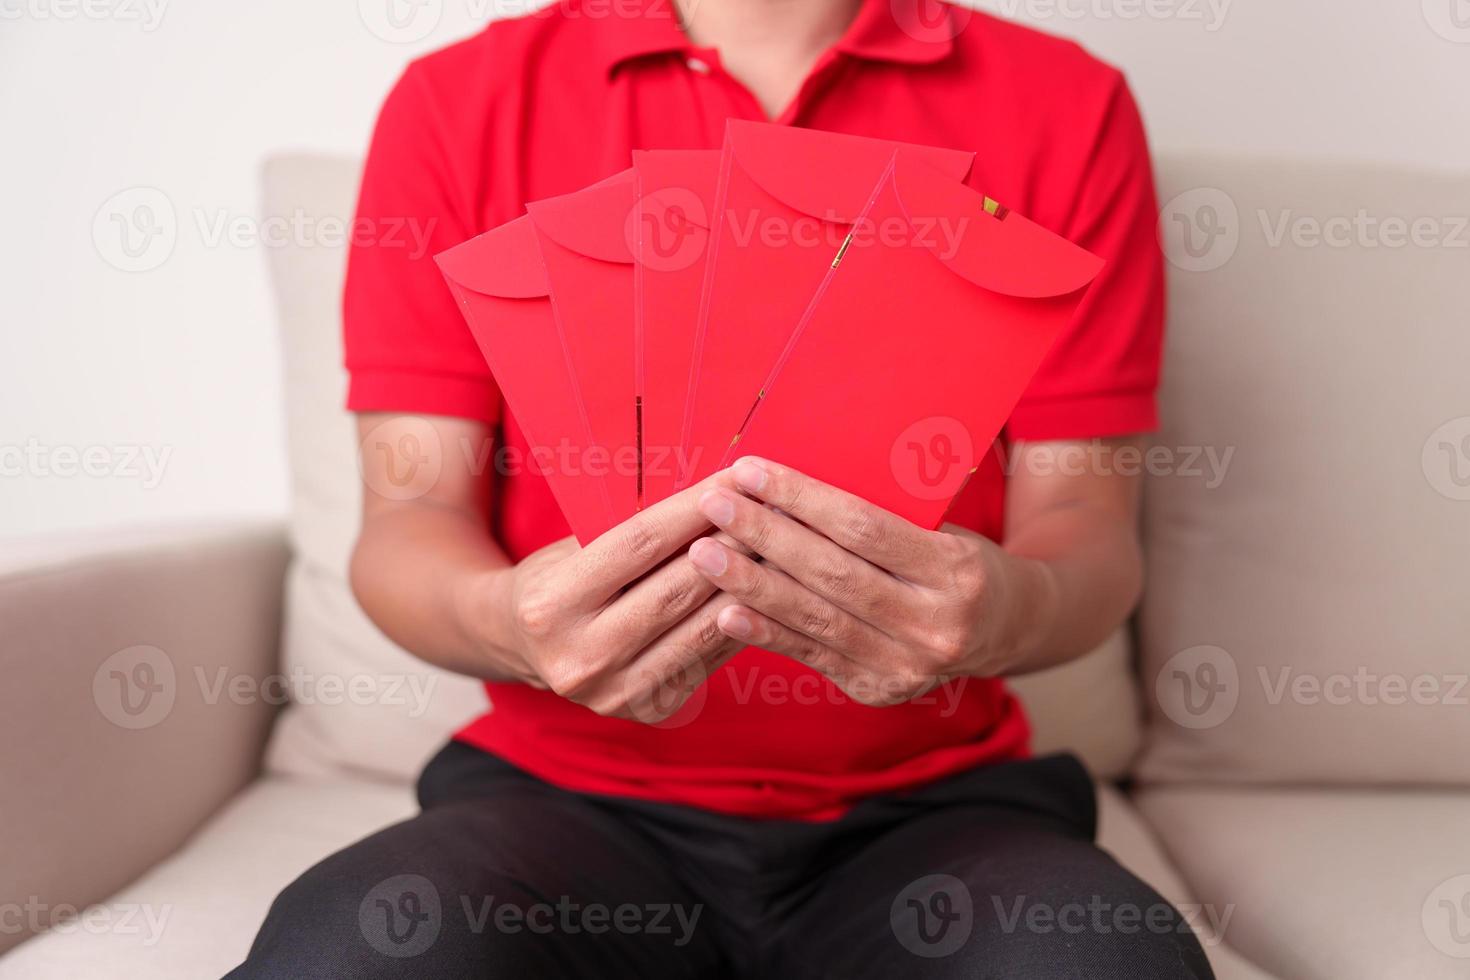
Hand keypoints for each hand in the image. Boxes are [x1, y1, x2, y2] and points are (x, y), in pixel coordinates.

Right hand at [478, 472, 749, 722]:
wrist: (522, 647)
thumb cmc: (557, 580)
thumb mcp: (571, 547)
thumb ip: (628, 531)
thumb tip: (712, 496)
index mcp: (552, 605)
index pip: (639, 545)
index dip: (692, 509)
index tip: (734, 478)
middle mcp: (580, 657)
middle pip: (676, 589)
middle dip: (731, 542)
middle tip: (772, 507)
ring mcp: (616, 693)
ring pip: (701, 629)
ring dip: (749, 583)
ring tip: (780, 545)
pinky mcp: (649, 710)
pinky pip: (710, 658)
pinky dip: (743, 621)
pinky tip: (768, 590)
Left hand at [684, 457, 1053, 705]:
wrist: (1011, 629)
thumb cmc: (961, 560)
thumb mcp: (943, 527)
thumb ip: (883, 514)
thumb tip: (792, 484)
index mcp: (954, 570)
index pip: (863, 528)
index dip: (802, 498)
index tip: (752, 471)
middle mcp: (934, 624)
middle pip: (832, 573)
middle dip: (765, 536)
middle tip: (715, 505)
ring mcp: (907, 666)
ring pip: (816, 618)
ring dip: (752, 584)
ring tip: (705, 553)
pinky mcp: (880, 690)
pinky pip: (812, 655)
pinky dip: (766, 632)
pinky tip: (726, 610)